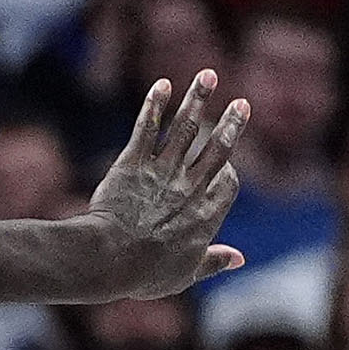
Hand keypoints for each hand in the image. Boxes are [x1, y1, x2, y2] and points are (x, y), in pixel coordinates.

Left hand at [86, 70, 248, 296]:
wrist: (108, 259)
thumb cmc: (144, 273)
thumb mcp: (185, 274)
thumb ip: (212, 261)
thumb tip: (239, 258)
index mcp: (206, 214)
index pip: (227, 182)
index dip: (228, 172)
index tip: (226, 166)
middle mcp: (189, 187)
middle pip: (215, 149)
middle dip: (230, 123)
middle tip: (240, 103)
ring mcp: (162, 172)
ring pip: (185, 129)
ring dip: (197, 100)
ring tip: (208, 75)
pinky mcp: (133, 163)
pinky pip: (146, 129)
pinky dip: (155, 105)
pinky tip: (162, 85)